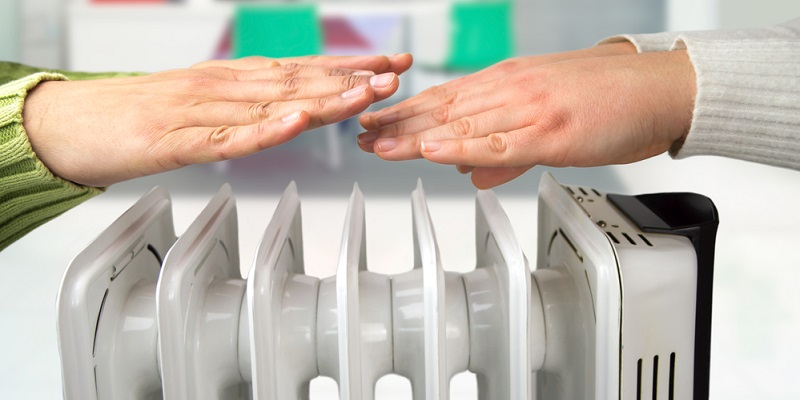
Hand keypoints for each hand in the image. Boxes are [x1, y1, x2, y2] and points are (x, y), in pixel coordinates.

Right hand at [22, 54, 412, 186]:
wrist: (70, 125)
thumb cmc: (136, 119)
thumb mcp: (202, 109)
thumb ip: (246, 109)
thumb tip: (291, 110)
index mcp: (230, 80)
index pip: (300, 70)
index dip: (347, 69)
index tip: (387, 67)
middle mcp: (221, 86)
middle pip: (296, 81)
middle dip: (350, 79)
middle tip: (394, 76)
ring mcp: (200, 111)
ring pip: (270, 103)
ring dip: (322, 99)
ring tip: (364, 95)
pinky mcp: (176, 140)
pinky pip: (226, 137)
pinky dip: (264, 130)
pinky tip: (294, 124)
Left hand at [359, 42, 634, 131]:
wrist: (661, 90)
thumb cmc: (612, 101)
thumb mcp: (550, 122)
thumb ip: (507, 152)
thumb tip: (472, 173)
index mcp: (510, 83)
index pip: (446, 98)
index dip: (406, 112)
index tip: (375, 122)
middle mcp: (512, 89)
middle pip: (442, 108)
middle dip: (397, 122)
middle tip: (359, 132)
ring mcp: (529, 107)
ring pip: (460, 123)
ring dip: (415, 136)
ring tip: (377, 144)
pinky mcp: (551, 130)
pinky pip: (499, 142)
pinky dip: (463, 147)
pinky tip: (434, 151)